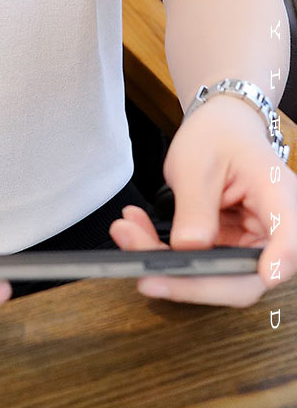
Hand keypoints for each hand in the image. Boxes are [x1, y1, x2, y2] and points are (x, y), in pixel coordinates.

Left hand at [109, 97, 296, 305]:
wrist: (219, 128)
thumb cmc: (216, 136)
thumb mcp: (196, 163)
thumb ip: (195, 207)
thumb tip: (188, 249)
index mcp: (277, 197)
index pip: (288, 237)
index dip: (280, 259)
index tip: (266, 274)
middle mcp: (272, 230)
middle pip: (244, 277)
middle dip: (190, 279)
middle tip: (143, 270)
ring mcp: (250, 245)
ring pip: (215, 278)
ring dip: (167, 265)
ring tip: (126, 233)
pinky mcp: (229, 250)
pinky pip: (200, 265)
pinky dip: (165, 254)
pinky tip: (136, 231)